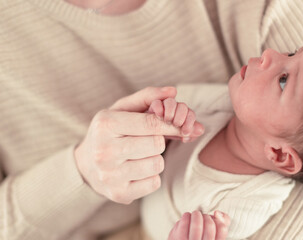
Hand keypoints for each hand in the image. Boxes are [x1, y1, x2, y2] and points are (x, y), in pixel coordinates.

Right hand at [74, 87, 202, 203]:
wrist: (85, 165)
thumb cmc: (110, 132)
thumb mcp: (122, 109)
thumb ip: (147, 97)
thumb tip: (173, 91)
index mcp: (106, 125)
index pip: (151, 123)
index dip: (170, 124)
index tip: (180, 125)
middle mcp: (104, 151)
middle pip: (157, 145)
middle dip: (158, 141)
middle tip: (147, 140)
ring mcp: (110, 175)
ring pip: (157, 164)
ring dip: (155, 158)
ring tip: (140, 155)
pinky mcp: (119, 194)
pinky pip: (154, 183)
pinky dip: (151, 176)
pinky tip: (137, 170)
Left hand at [168, 210, 230, 239]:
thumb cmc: (200, 237)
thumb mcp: (214, 233)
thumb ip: (222, 222)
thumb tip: (217, 212)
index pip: (222, 229)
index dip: (218, 220)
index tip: (213, 220)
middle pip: (209, 224)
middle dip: (206, 216)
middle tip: (202, 217)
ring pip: (197, 222)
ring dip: (196, 214)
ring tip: (195, 216)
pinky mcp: (178, 239)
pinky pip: (184, 220)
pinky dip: (186, 215)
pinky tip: (186, 219)